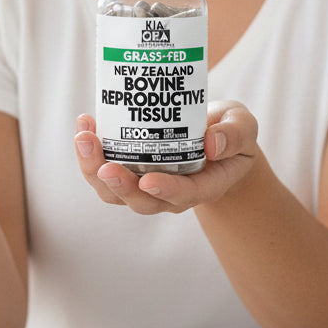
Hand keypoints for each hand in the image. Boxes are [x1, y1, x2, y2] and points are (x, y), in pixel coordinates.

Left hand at [74, 101, 257, 213]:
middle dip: (119, 185)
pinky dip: (91, 153)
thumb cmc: (230, 133)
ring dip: (94, 169)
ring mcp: (147, 184)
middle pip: (142, 201)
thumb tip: (213, 143)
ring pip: (115, 192)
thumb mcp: (244, 126)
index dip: (166, 190)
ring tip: (84, 138)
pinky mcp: (129, 170)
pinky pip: (104, 170)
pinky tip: (85, 126)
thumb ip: (235, 134)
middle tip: (104, 165)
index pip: (185, 194)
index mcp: (204, 184)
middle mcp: (171, 192)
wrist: (216, 139)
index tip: (148, 180)